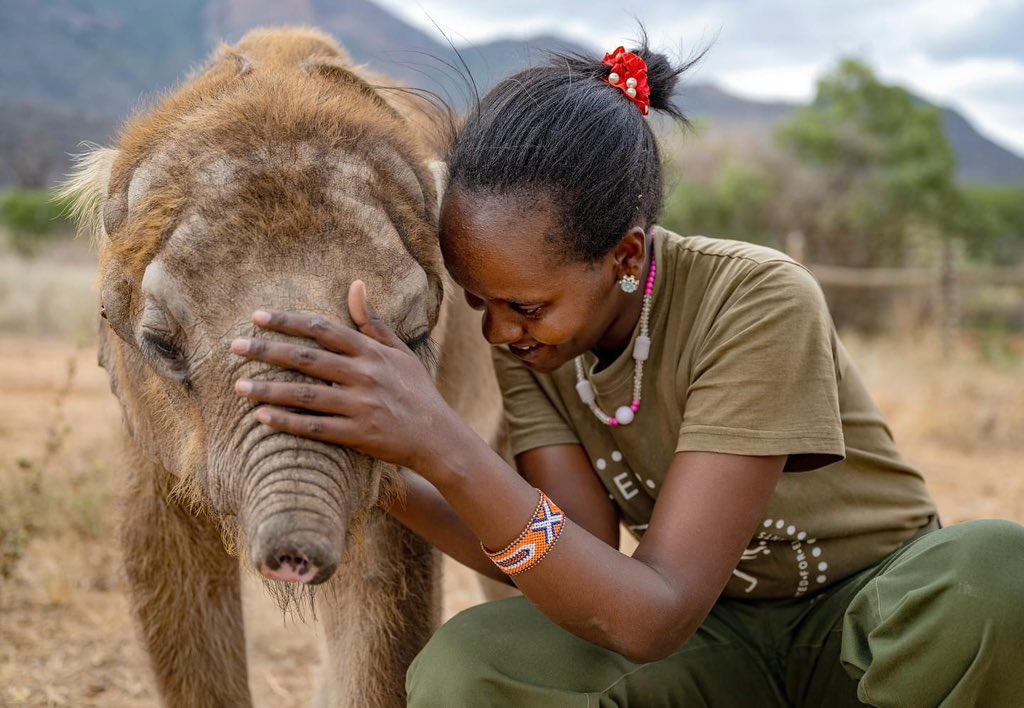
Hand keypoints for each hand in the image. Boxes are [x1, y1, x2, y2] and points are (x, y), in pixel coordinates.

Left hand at [230, 280, 456, 470]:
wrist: (438, 437)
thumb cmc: (416, 391)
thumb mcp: (399, 352)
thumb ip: (372, 322)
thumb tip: (355, 284)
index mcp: (371, 352)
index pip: (322, 330)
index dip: (288, 322)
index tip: (257, 317)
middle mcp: (364, 375)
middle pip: (307, 359)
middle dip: (267, 351)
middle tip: (234, 347)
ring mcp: (361, 406)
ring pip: (306, 395)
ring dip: (270, 390)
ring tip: (239, 386)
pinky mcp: (358, 435)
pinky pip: (316, 428)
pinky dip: (288, 423)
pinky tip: (262, 418)